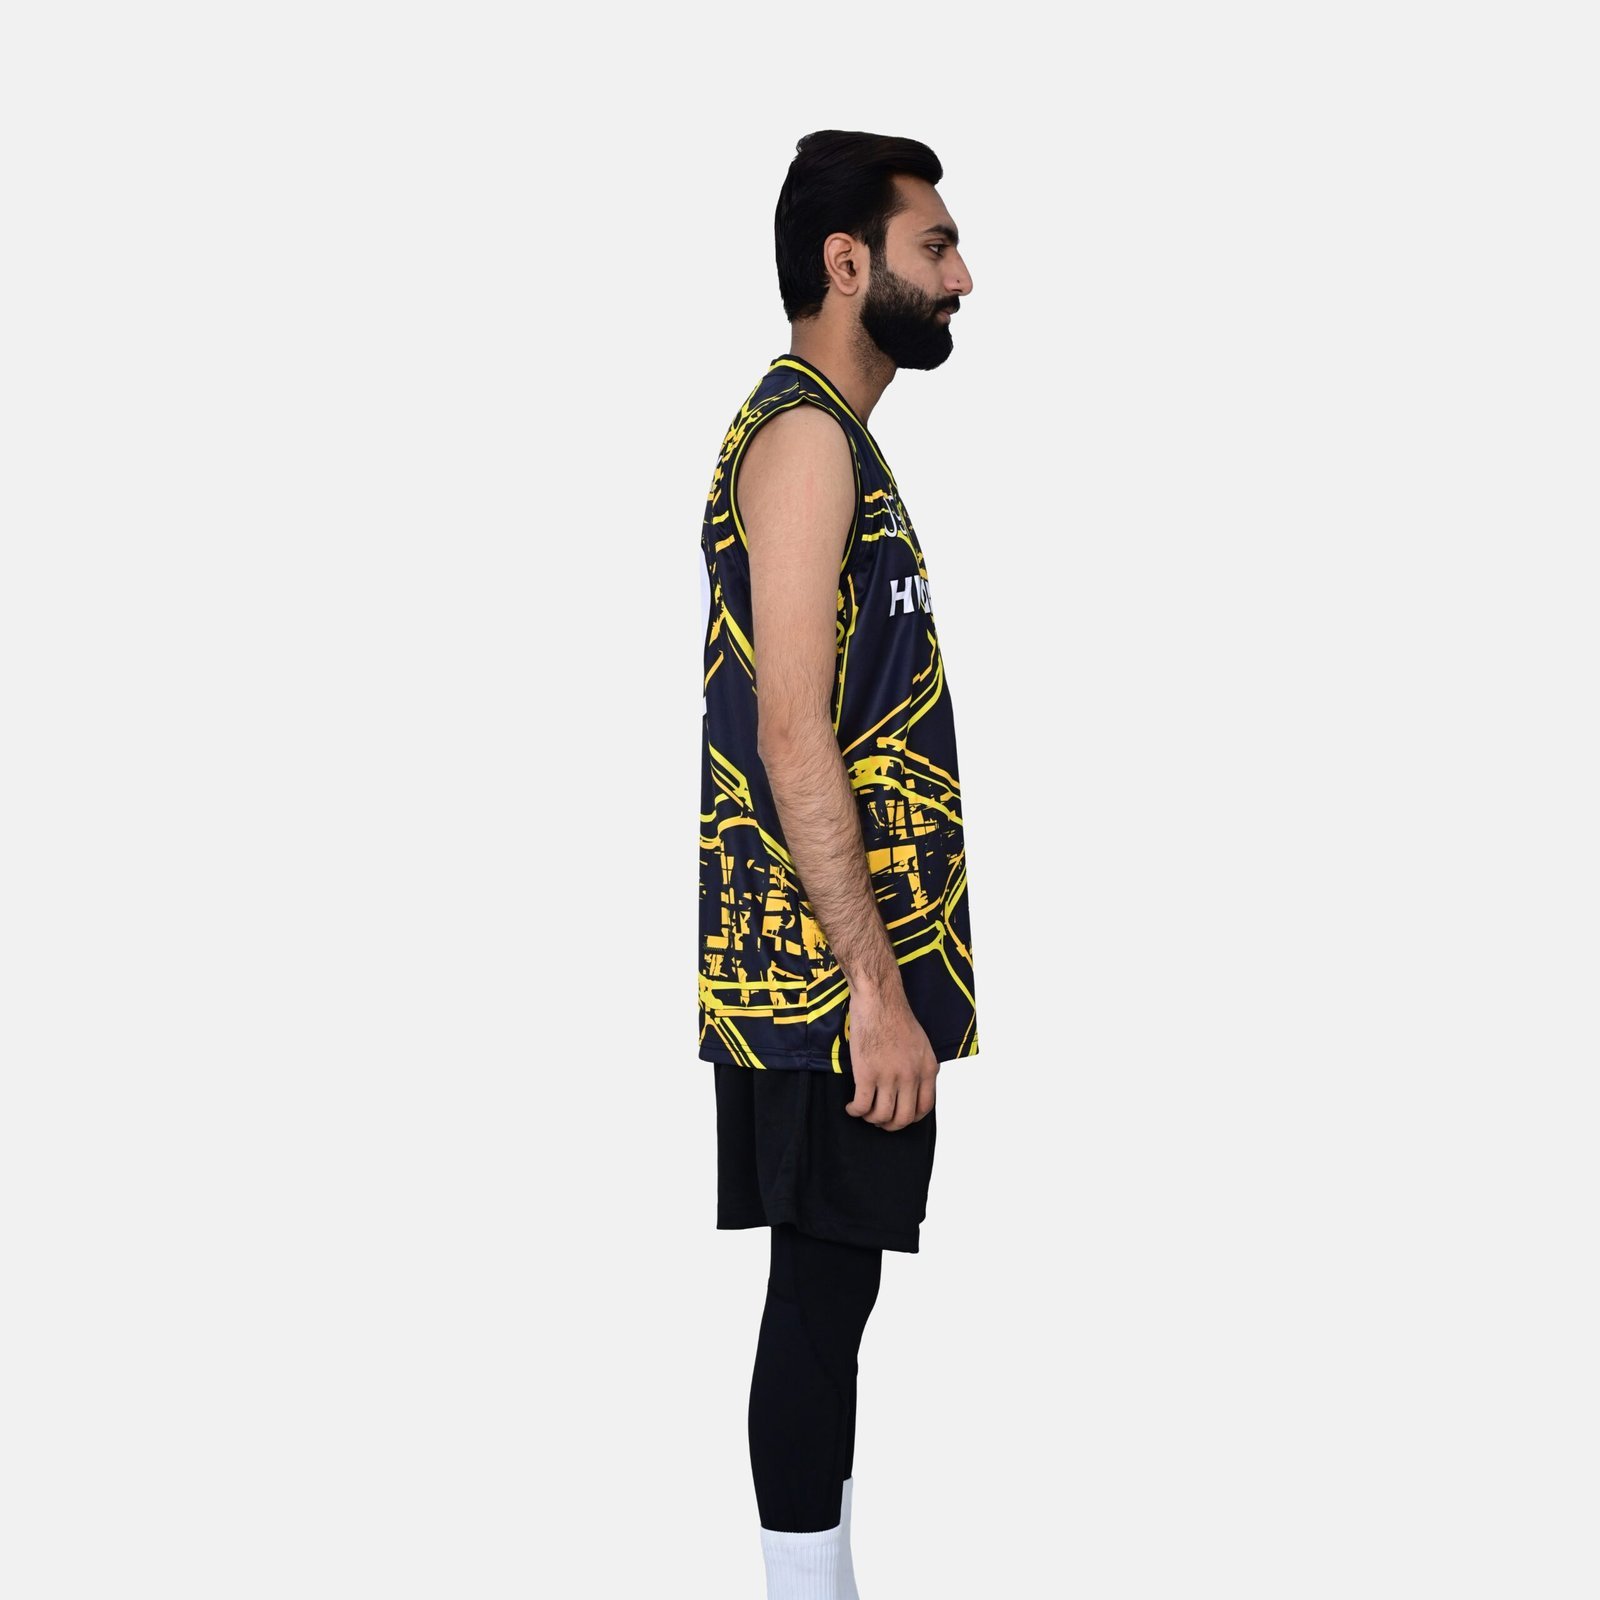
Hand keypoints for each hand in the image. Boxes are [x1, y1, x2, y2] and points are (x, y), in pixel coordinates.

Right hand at [843, 990, 938, 1130]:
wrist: (879, 1001)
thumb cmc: (896, 1017)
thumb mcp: (921, 1044)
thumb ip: (921, 1067)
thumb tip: (916, 1086)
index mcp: (927, 1069)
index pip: (925, 1107)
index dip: (911, 1118)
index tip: (899, 1116)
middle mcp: (911, 1076)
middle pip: (903, 1118)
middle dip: (890, 1125)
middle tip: (879, 1120)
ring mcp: (889, 1077)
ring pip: (882, 1115)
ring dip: (871, 1119)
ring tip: (863, 1112)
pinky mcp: (867, 1074)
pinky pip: (862, 1106)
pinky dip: (855, 1111)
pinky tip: (851, 1107)